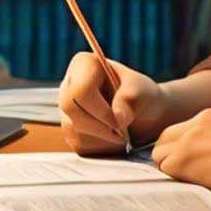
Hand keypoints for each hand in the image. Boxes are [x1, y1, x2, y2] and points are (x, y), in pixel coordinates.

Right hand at [57, 53, 171, 155]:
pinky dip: (101, 146)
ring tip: (123, 133)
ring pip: (74, 129)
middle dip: (100, 126)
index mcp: (84, 64)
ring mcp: (66, 109)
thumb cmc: (141, 95)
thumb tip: (117, 119)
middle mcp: (69, 84)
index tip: (120, 119)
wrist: (143, 115)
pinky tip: (114, 139)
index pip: (79, 89)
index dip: (100, 109)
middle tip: (123, 133)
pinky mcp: (70, 130)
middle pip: (71, 109)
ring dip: (103, 137)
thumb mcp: (141, 91)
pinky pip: (79, 143)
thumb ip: (129, 100)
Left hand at [149, 108, 210, 202]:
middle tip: (181, 175)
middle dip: (168, 157)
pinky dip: (174, 180)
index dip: (178, 148)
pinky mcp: (183, 160)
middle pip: (163, 140)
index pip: (179, 131)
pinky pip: (166, 170)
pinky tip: (192, 186)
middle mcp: (196, 125)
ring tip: (191, 182)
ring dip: (171, 170)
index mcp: (210, 116)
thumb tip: (208, 160)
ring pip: (161, 156)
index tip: (185, 162)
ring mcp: (188, 141)